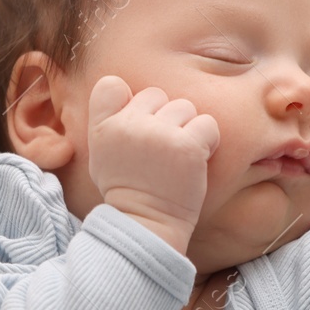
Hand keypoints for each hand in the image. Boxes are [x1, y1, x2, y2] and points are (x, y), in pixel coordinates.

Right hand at [87, 75, 219, 253]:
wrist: (148, 224)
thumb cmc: (129, 192)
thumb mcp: (102, 156)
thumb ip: (109, 123)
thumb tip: (124, 93)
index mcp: (103, 127)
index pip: (111, 85)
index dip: (128, 100)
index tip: (136, 125)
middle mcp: (128, 126)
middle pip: (155, 95)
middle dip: (163, 117)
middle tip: (162, 151)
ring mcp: (158, 134)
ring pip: (184, 107)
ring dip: (187, 128)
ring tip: (178, 157)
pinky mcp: (187, 146)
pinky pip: (207, 124)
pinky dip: (208, 140)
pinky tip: (196, 161)